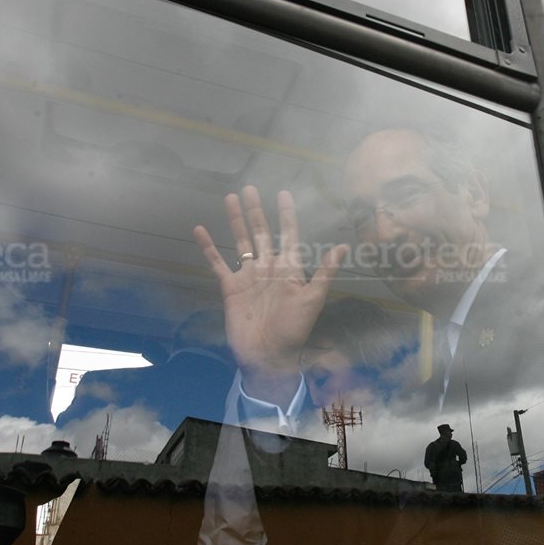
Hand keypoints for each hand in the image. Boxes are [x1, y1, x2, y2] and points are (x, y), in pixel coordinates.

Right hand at [194, 186, 347, 404]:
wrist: (267, 355)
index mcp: (289, 269)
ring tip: (231, 198)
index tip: (284, 193)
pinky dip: (209, 247)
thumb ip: (326, 272)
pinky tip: (200, 230)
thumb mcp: (313, 300)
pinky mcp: (230, 287)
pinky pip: (218, 263)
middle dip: (257, 211)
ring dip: (236, 221)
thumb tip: (343, 246)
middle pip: (262, 232)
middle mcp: (268, 268)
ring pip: (241, 241)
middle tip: (250, 188)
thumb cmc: (293, 329)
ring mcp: (248, 276)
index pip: (288, 235)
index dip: (287, 215)